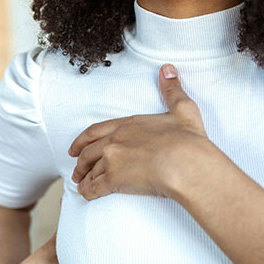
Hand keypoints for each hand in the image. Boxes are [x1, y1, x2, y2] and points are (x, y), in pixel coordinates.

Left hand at [68, 63, 209, 199]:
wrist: (187, 163)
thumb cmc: (188, 140)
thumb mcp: (183, 109)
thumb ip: (172, 90)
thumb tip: (167, 69)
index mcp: (128, 124)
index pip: (97, 131)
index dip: (83, 140)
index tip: (76, 147)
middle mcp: (115, 140)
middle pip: (88, 152)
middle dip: (80, 162)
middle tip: (76, 169)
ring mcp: (112, 159)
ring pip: (90, 170)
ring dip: (83, 178)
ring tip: (80, 184)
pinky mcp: (114, 179)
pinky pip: (94, 187)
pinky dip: (87, 191)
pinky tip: (86, 194)